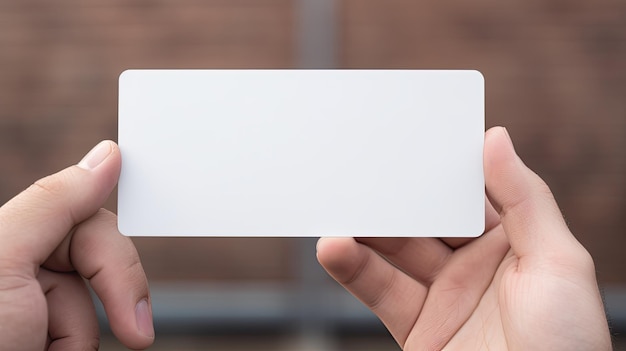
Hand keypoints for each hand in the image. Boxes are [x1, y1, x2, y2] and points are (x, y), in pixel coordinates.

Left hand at [0, 141, 153, 349]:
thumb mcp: (2, 260)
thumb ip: (55, 202)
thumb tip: (108, 155)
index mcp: (6, 235)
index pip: (83, 216)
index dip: (115, 249)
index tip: (139, 280)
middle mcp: (18, 264)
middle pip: (100, 258)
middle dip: (117, 293)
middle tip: (136, 333)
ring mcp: (32, 305)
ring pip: (96, 306)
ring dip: (81, 337)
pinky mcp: (46, 338)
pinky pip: (85, 337)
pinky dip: (76, 350)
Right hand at [317, 127, 611, 349]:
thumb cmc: (567, 343)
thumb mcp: (559, 262)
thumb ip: (524, 199)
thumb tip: (495, 139)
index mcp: (512, 243)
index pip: (467, 195)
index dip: (438, 170)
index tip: (406, 141)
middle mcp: (474, 267)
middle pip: (423, 221)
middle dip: (393, 198)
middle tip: (359, 170)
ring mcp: (443, 297)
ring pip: (394, 253)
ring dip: (364, 231)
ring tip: (337, 207)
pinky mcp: (416, 327)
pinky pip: (379, 291)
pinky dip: (353, 269)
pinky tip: (335, 248)